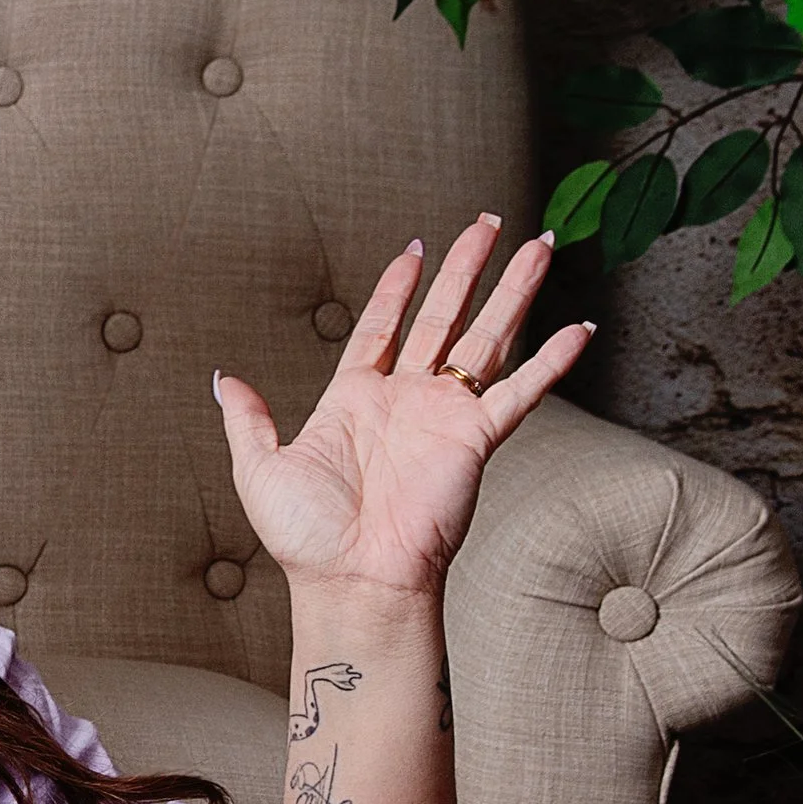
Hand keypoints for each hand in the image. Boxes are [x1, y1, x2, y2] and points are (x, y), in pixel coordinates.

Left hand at [213, 218, 592, 596]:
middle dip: (467, 268)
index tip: (415, 248)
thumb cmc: (306, 539)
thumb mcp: (259, 468)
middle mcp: (406, 402)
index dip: (397, 286)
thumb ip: (247, 418)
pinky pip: (521, 392)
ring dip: (514, 292)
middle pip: (443, 317)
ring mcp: (444, 418)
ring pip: (486, 338)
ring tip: (540, 245)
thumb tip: (222, 378)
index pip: (382, 327)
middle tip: (489, 222)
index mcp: (355, 400)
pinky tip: (579, 329)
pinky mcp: (475, 441)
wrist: (352, 581)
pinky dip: (552, 362)